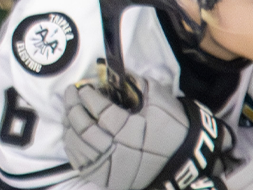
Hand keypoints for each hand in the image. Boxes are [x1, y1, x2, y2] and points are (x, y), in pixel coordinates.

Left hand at [63, 76, 226, 189]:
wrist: (184, 158)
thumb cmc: (172, 124)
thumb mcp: (159, 98)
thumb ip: (135, 83)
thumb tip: (114, 73)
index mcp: (130, 130)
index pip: (100, 110)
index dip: (88, 95)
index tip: (83, 85)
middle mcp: (117, 152)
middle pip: (84, 129)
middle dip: (73, 107)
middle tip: (69, 92)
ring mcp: (110, 169)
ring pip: (78, 148)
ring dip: (69, 127)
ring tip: (68, 112)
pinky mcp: (108, 180)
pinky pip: (82, 165)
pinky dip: (72, 149)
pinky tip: (71, 134)